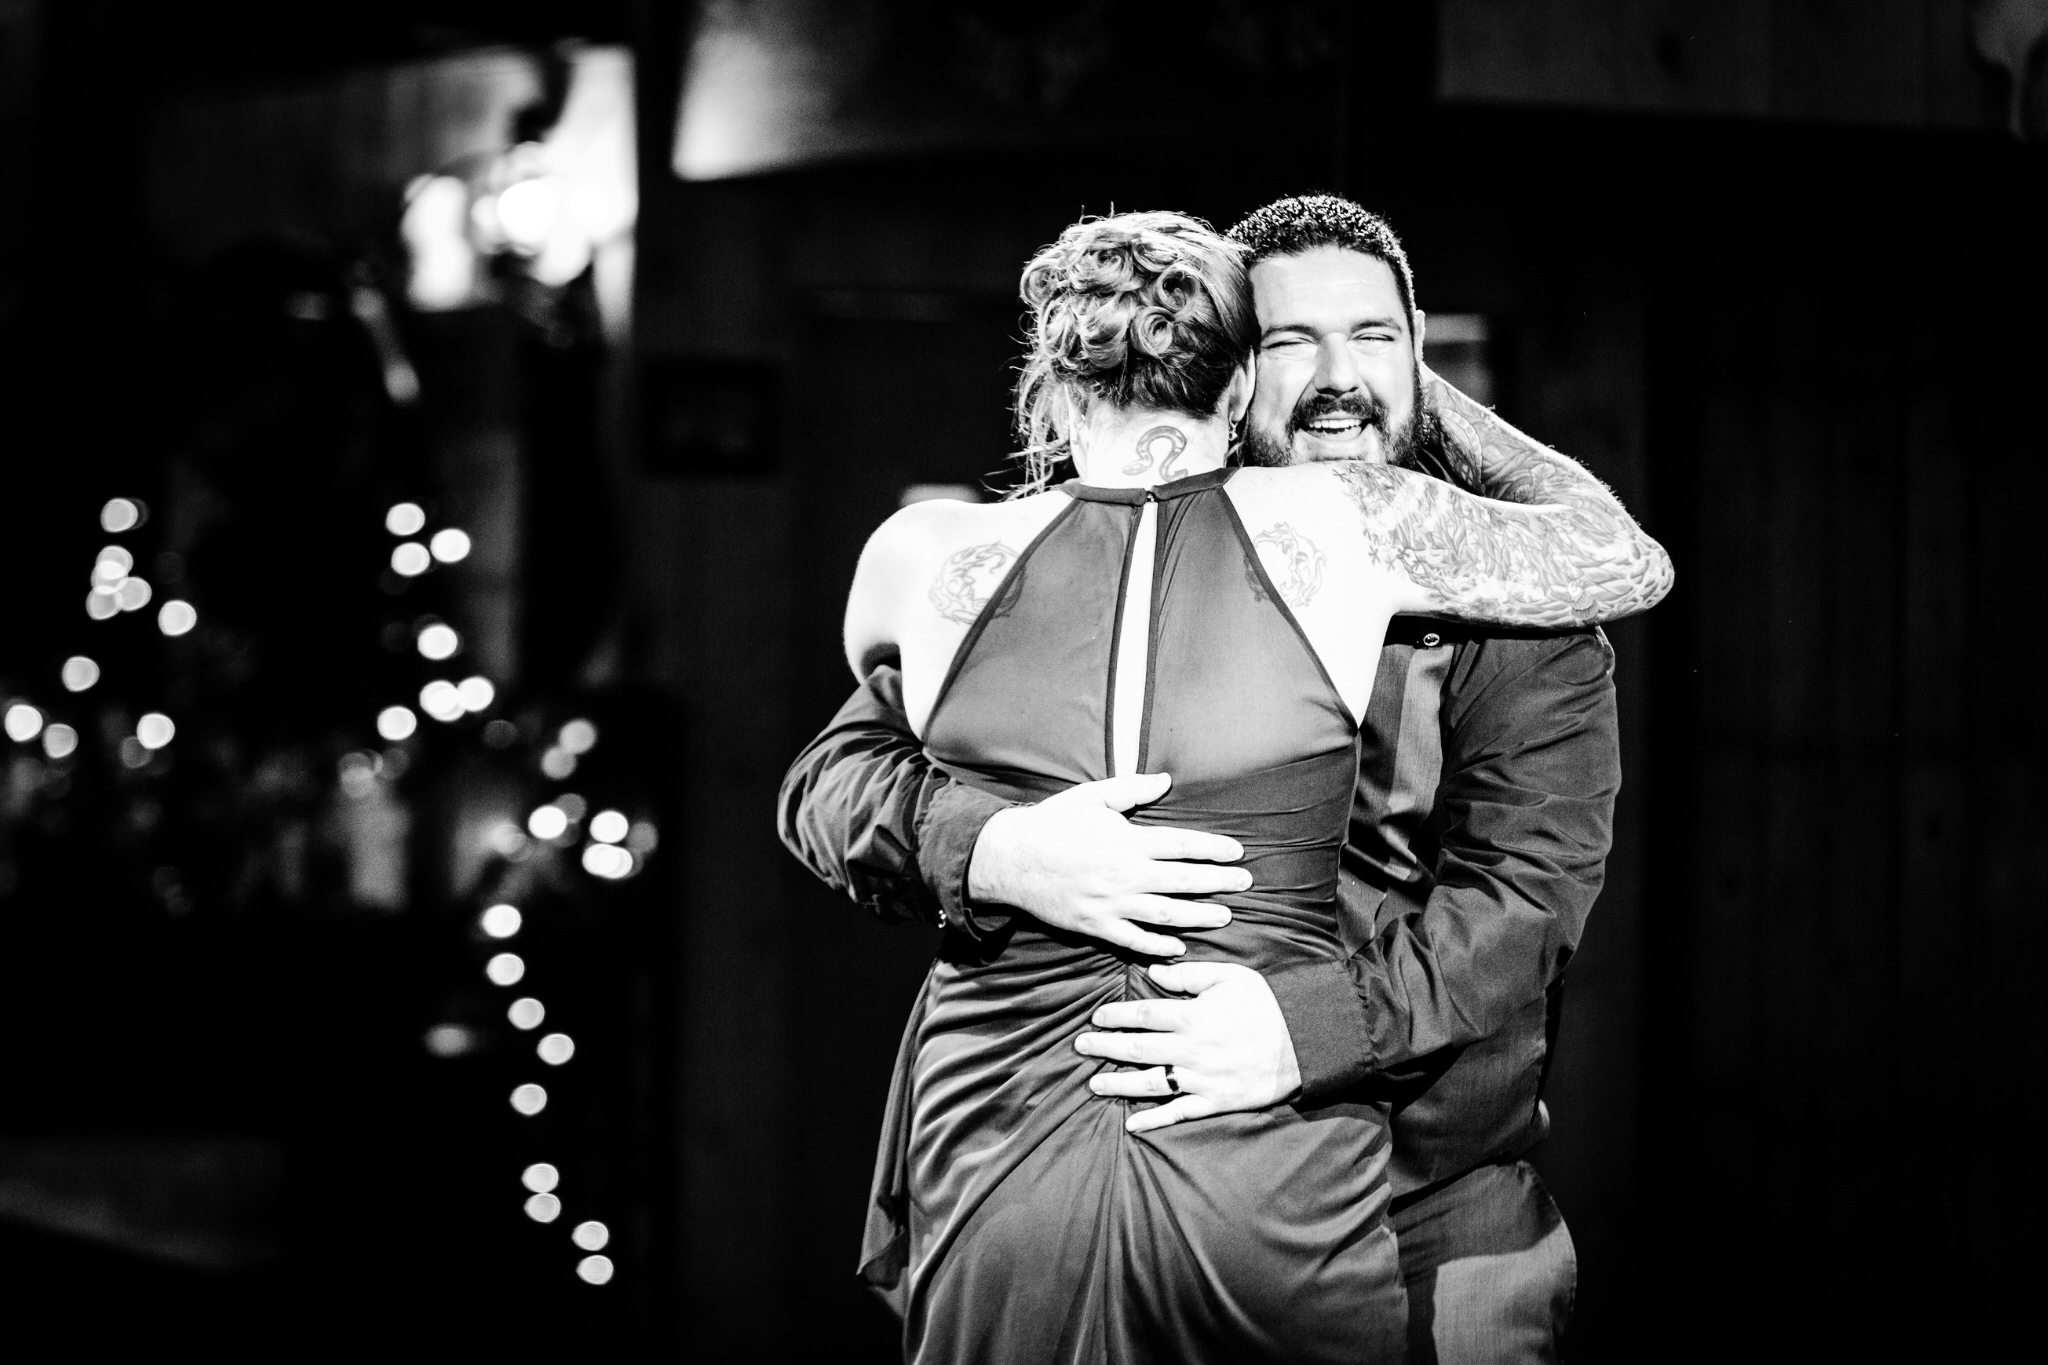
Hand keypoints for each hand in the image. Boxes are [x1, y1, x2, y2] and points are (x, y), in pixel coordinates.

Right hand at [967, 773, 1250, 956]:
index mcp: (1127, 841)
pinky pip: (1134, 940)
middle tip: (1245, 883)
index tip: (1236, 852)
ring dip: (1198, 916)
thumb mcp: (1091, 797)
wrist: (1011, 859)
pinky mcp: (1096, 925)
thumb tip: (1167, 781)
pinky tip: (1179, 947)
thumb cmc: (1052, 823)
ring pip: (1165, 914)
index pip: (1181, 845)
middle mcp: (1125, 875)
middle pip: (1182, 881)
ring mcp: (1111, 904)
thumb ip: (1132, 790)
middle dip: (1218, 882)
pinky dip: (1158, 946)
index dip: (1212, 849)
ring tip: (1225, 915)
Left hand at [1075, 961, 1301, 1132]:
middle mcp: (1191, 1049)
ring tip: (1094, 1083)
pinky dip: (1154, 1120)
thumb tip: (1154, 971)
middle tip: (1080, 1047)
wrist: (1306, 1041)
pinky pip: (1178, 1113)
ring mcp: (1202, 1079)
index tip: (1097, 1017)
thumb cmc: (1268, 1004)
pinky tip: (1132, 1125)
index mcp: (1192, 1016)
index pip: (1143, 1015)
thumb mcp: (1230, 977)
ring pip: (1150, 1083)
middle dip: (1106, 1047)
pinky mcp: (1216, 1101)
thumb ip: (1189, 974)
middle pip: (1138, 1048)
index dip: (1116, 1016)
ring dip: (1118, 1083)